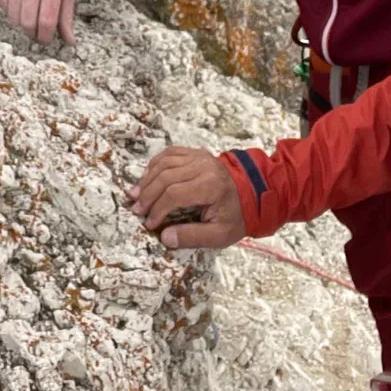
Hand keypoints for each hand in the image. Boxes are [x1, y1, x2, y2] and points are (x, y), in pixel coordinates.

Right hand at [0, 0, 75, 43]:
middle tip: (38, 31)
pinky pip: (4, 7)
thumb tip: (70, 42)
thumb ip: (67, 17)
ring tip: (30, 17)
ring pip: (13, 19)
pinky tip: (21, 5)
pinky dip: (12, 12)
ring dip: (22, 24)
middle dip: (33, 34)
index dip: (46, 37)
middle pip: (27, 24)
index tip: (47, 39)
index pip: (46, 22)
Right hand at [127, 146, 246, 247]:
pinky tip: (147, 177)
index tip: (149, 224)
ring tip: (136, 195)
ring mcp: (198, 157)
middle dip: (147, 195)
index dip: (157, 209)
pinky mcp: (195, 153)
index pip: (174, 194)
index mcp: (210, 186)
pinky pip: (169, 153)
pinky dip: (154, 164)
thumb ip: (192, 237)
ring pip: (163, 163)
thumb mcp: (220, 235)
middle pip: (164, 177)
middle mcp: (202, 166)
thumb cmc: (236, 216)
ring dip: (147, 180)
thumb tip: (165, 237)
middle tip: (137, 210)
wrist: (254, 193)